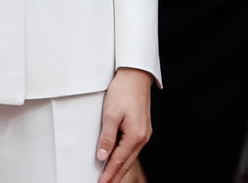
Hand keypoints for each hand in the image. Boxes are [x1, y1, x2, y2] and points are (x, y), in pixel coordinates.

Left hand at [96, 66, 153, 182]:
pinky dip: (124, 157)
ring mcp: (144, 133)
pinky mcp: (142, 127)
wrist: (136, 75)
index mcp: (135, 136)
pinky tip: (119, 160)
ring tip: (110, 177)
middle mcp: (143, 137)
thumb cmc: (123, 90)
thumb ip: (107, 137)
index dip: (108, 174)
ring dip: (120, 168)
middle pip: (126, 162)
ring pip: (130, 156)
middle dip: (115, 176)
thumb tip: (103, 156)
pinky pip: (132, 148)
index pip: (118, 161)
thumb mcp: (110, 114)